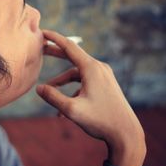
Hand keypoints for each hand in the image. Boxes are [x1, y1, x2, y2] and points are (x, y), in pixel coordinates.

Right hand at [36, 30, 146, 165]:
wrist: (126, 134)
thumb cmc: (100, 121)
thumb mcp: (72, 110)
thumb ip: (53, 97)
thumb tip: (38, 88)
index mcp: (91, 68)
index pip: (69, 47)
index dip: (54, 38)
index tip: (43, 32)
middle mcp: (99, 68)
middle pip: (72, 56)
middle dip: (56, 53)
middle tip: (41, 49)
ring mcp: (104, 76)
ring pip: (77, 74)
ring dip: (62, 83)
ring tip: (50, 93)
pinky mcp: (106, 85)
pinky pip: (84, 83)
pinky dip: (72, 91)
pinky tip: (65, 110)